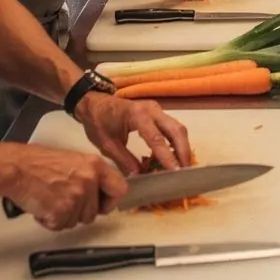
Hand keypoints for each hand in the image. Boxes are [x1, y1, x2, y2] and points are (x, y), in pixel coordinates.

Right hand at [3, 144, 126, 230]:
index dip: (110, 201)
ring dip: (64, 216)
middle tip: (62, 199)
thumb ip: (90, 176)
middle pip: (93, 212)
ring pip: (77, 221)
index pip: (120, 189)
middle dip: (78, 211)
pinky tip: (43, 206)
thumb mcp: (73, 160)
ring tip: (50, 199)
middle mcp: (89, 181)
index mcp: (95, 165)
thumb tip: (99, 194)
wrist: (17, 169)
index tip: (102, 204)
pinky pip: (61, 226)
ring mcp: (76, 197)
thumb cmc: (38, 163)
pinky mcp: (61, 212)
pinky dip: (50, 221)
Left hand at [76, 93, 191, 173]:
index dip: (167, 157)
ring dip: (182, 147)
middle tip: (185, 171)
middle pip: (176, 130)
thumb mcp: (107, 145)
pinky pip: (172, 127)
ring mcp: (156, 109)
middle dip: (183, 151)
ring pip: (177, 127)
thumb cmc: (98, 122)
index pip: (157, 139)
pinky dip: (175, 142)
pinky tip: (172, 156)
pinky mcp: (157, 112)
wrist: (94, 103)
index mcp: (137, 116)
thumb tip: (141, 176)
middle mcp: (152, 110)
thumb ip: (124, 160)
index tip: (176, 172)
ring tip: (181, 166)